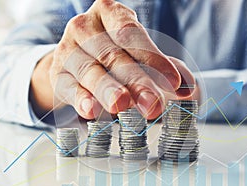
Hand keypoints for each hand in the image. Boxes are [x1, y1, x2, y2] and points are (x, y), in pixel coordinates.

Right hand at [31, 0, 194, 119]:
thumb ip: (165, 68)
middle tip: (153, 104)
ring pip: (90, 71)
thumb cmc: (113, 53)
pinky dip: (81, 99)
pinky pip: (69, 86)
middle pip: (113, 55)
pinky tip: (91, 110)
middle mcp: (85, 27)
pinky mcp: (57, 73)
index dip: (153, 57)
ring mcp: (68, 49)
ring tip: (121, 105)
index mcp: (109, 13)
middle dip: (135, 81)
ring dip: (108, 90)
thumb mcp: (138, 53)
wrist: (76, 58)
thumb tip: (189, 88)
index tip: (173, 82)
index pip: (131, 33)